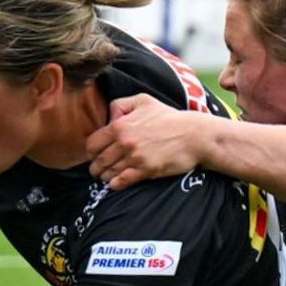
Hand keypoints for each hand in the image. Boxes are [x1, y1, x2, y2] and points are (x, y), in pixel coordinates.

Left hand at [84, 94, 209, 190]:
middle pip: (98, 161)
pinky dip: (116, 184)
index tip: (96, 155)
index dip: (91, 152)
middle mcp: (124, 142)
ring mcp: (135, 158)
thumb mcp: (144, 100)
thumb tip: (109, 119)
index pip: (92, 144)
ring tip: (109, 176)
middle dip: (96, 167)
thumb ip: (120, 104)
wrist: (194, 135)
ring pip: (108, 173)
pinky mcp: (146, 171)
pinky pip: (121, 182)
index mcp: (120, 125)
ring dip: (106, 177)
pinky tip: (117, 183)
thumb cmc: (169, 117)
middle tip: (99, 170)